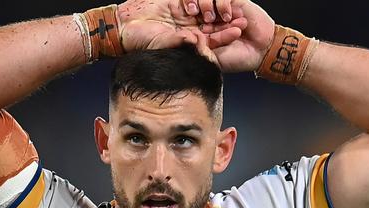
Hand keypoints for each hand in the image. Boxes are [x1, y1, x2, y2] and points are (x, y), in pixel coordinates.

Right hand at [117, 0, 247, 52]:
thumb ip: (180, 42)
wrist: (125, 27)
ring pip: (206, 9)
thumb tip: (196, 40)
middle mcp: (189, 28)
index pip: (211, 39)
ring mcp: (183, 14)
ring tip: (230, 6)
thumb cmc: (142, 41)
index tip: (237, 30)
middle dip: (228, 21)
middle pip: (213, 24)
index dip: (225, 35)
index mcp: (188, 41)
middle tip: (243, 18)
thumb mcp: (163, 42)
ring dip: (218, 8)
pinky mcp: (177, 1)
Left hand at [185, 0, 274, 72]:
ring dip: (206, 4)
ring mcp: (221, 7)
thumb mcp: (210, 55)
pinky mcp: (234, 2)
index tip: (181, 16)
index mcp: (199, 27)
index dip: (179, 11)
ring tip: (211, 19)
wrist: (260, 52)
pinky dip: (222, 4)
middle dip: (190, 2)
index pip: (183, 12)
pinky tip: (227, 17)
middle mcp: (208, 15)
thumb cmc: (236, 57)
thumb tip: (182, 37)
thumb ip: (196, 46)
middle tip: (192, 11)